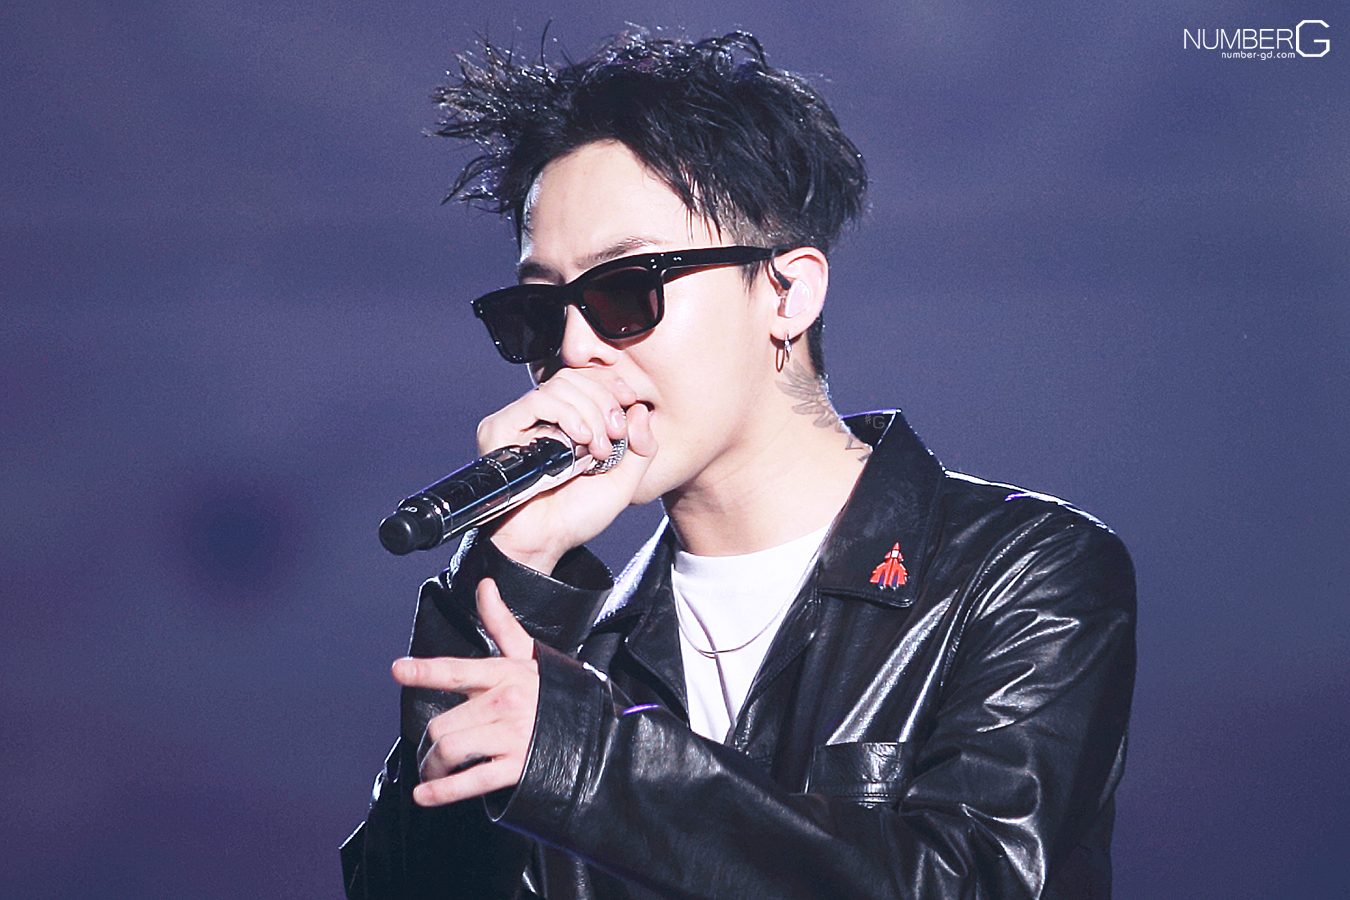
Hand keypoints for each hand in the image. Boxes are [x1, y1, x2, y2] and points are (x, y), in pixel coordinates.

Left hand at [391, 579, 539, 806]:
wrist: (598, 732)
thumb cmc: (558, 691)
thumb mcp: (529, 656)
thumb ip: (500, 624)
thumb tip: (485, 586)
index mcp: (504, 674)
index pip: (457, 671)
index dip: (425, 670)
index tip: (398, 670)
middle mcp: (506, 703)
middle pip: (441, 725)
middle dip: (427, 744)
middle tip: (430, 752)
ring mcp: (511, 737)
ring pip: (449, 750)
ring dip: (432, 766)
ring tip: (434, 771)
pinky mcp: (517, 767)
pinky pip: (470, 781)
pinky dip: (441, 792)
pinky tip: (425, 795)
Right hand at [476, 369, 657, 571]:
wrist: (544, 541)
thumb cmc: (576, 515)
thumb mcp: (623, 481)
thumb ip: (641, 447)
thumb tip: (641, 408)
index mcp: (567, 422)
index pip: (585, 378)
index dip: (610, 382)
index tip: (630, 400)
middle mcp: (542, 417)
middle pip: (574, 376)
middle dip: (603, 400)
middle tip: (615, 433)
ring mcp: (521, 421)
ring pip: (558, 386)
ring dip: (588, 412)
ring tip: (596, 448)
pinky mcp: (501, 429)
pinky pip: (535, 401)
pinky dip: (564, 414)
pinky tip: (578, 441)